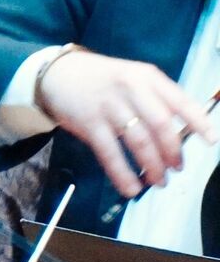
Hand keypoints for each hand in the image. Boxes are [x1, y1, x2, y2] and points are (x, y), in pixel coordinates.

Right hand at [33, 48, 216, 197]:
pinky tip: (131, 188)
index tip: (210, 141)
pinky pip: (110, 154)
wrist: (57, 73)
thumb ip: (155, 99)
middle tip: (177, 168)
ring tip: (159, 181)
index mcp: (147, 77)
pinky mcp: (89, 123)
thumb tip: (179, 133)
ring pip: (138, 142)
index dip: (198, 123)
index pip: (180, 101)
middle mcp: (130, 89)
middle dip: (172, 152)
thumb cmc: (101, 79)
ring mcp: (109, 107)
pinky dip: (122, 174)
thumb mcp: (133, 78)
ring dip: (152, 166)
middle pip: (160, 125)